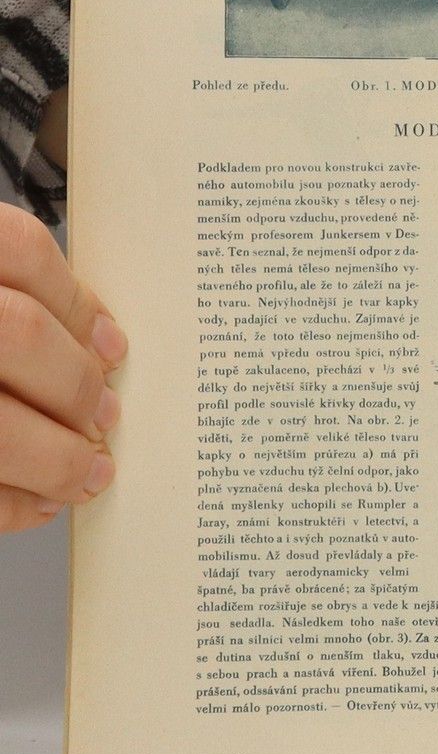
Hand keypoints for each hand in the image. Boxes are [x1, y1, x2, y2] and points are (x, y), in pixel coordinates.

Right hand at [0, 203, 124, 530]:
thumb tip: (90, 348)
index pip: (15, 249)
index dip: (76, 303)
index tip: (111, 348)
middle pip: (16, 332)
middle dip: (75, 384)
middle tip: (104, 417)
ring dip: (54, 456)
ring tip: (85, 472)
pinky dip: (8, 502)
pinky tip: (34, 504)